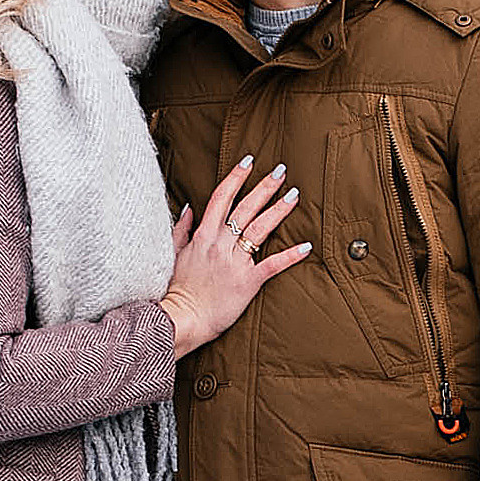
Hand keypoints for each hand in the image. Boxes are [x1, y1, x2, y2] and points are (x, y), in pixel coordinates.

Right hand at [160, 159, 309, 356]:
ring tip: (294, 195)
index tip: (249, 161)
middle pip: (246, 207)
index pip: (222, 197)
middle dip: (265, 187)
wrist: (181, 318)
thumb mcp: (172, 253)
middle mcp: (221, 243)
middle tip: (281, 170)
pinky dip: (291, 255)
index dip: (237, 177)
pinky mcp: (248, 281)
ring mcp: (235, 262)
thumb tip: (189, 207)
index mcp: (203, 235)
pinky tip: (307, 246)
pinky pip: (273, 265)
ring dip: (279, 210)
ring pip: (260, 229)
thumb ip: (182, 229)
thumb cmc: (177, 290)